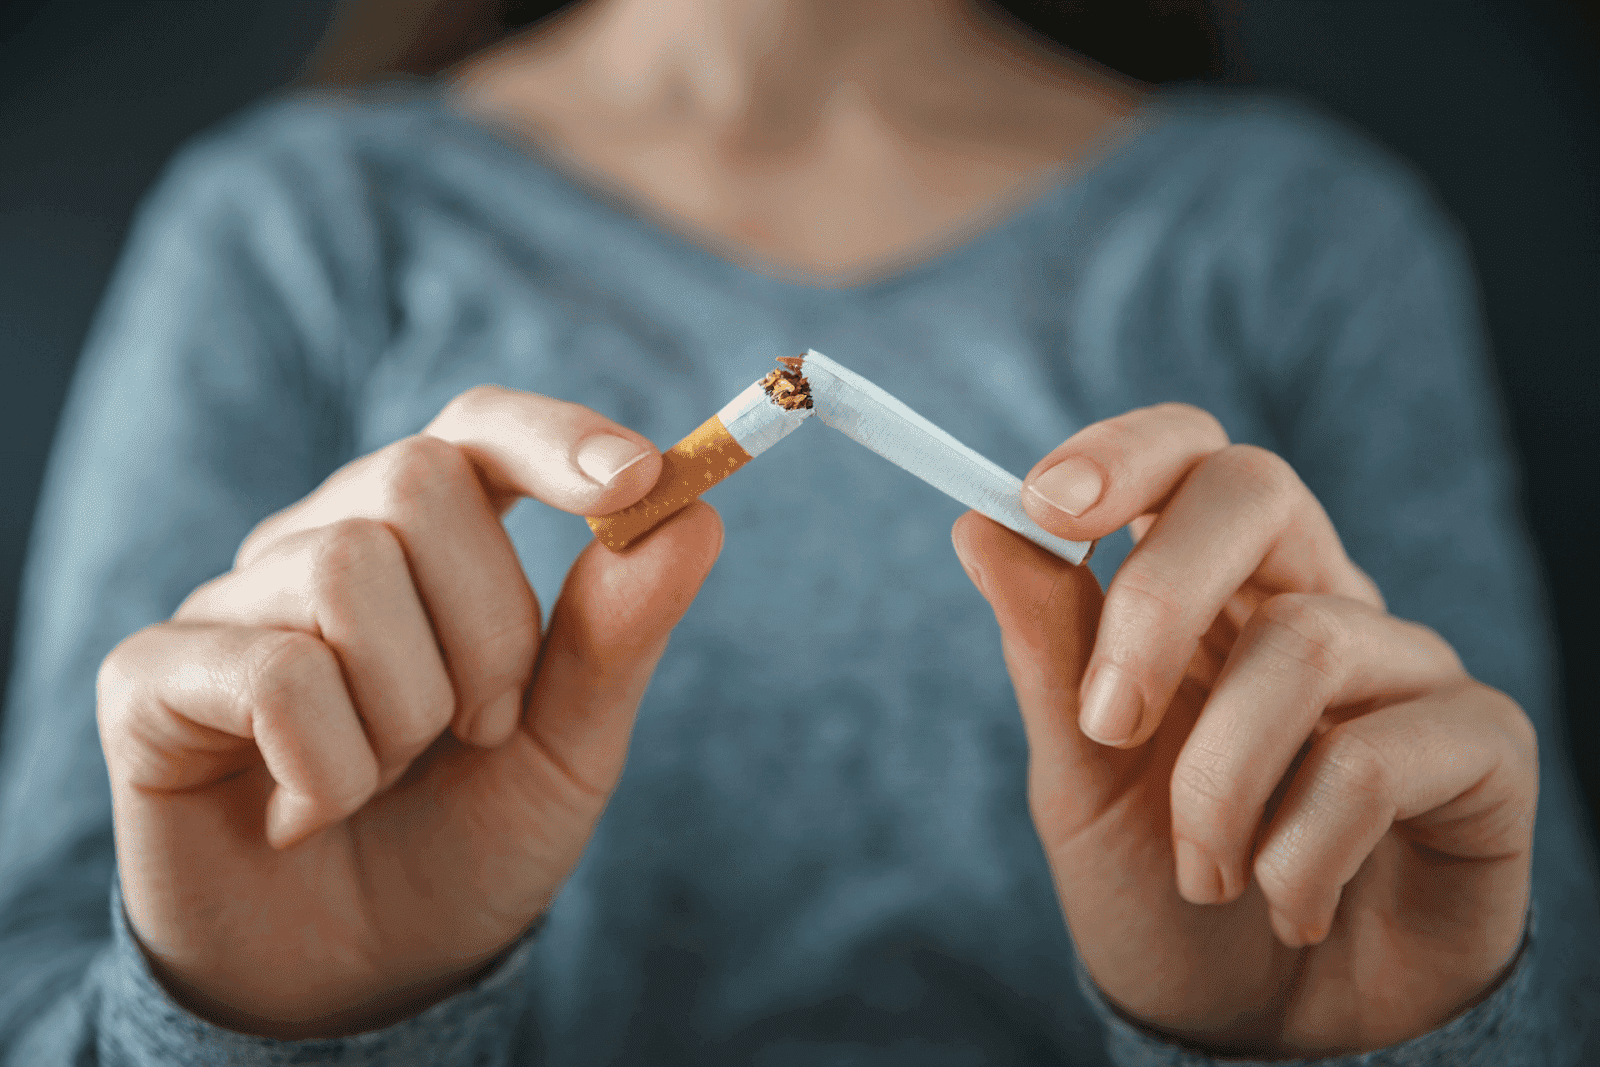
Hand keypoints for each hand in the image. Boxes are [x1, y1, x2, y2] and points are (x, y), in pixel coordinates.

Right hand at [97, 386, 721, 1037]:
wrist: (360, 979)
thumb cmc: (465, 843)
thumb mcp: (565, 748)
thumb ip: (618, 635)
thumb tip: (695, 515)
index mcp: (426, 547)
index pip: (477, 430)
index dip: (554, 436)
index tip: (642, 477)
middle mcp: (320, 548)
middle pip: (417, 482)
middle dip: (489, 630)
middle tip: (480, 731)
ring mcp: (231, 606)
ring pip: (347, 571)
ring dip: (408, 711)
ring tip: (387, 780)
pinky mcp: (150, 679)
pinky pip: (271, 671)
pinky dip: (330, 768)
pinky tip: (307, 816)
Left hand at [951, 403, 1535, 1056]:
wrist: (1258, 1034)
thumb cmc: (1165, 893)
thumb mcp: (1081, 780)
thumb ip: (1046, 654)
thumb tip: (976, 524)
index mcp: (1211, 593)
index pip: (1188, 455)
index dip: (1122, 452)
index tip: (1043, 504)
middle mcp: (1313, 603)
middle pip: (1255, 490)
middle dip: (1155, 602)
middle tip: (1109, 728)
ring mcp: (1403, 669)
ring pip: (1303, 642)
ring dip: (1217, 783)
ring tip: (1204, 874)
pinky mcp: (1480, 748)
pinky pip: (1380, 756)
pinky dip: (1300, 849)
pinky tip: (1287, 903)